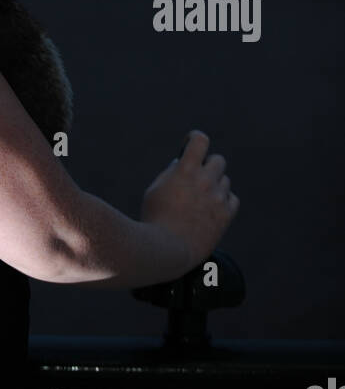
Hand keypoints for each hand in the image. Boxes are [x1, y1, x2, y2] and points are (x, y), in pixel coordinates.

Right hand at [139, 129, 238, 273]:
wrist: (168, 250)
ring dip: (214, 184)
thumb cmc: (155, 218)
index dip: (194, 139)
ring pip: (225, 180)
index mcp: (186, 169)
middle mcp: (206, 180)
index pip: (200, 140)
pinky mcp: (226, 216)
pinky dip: (224, 200)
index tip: (189, 146)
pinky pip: (233, 199)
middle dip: (206, 165)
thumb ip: (172, 173)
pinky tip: (212, 207)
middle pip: (218, 160)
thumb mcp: (156, 189)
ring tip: (200, 198)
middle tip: (195, 177)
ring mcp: (218, 198)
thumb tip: (182, 165)